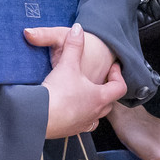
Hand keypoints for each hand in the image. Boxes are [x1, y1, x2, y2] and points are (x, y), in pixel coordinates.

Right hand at [28, 24, 126, 138]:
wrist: (40, 117)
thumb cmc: (58, 94)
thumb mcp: (67, 65)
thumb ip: (74, 46)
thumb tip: (78, 29)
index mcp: (99, 97)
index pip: (119, 87)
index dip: (118, 75)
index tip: (113, 68)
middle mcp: (95, 113)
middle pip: (109, 102)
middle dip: (106, 90)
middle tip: (99, 79)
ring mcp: (83, 123)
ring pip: (96, 115)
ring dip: (93, 105)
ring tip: (84, 95)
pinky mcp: (70, 130)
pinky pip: (81, 123)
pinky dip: (79, 116)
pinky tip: (69, 109)